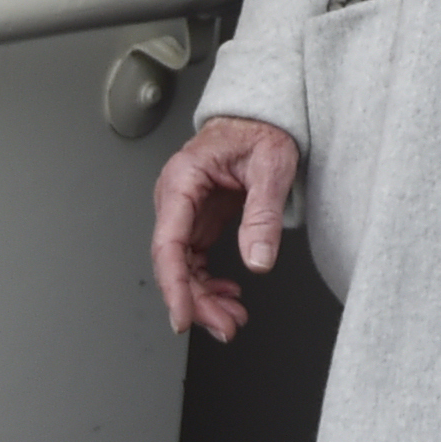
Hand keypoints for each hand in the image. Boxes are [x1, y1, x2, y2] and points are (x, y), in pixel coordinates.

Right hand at [151, 115, 299, 340]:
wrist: (261, 114)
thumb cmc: (261, 128)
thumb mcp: (271, 166)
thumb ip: (262, 214)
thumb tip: (258, 261)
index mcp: (183, 179)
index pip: (168, 243)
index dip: (173, 286)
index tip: (182, 318)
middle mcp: (177, 198)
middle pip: (174, 263)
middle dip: (196, 301)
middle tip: (225, 327)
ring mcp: (186, 211)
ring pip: (184, 268)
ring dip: (204, 298)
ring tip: (232, 320)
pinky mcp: (200, 221)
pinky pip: (196, 261)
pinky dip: (209, 284)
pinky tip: (228, 298)